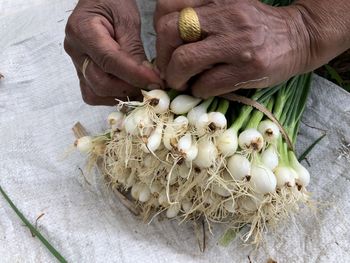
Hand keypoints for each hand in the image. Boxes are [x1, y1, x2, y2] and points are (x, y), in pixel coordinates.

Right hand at [64, 0, 161, 104]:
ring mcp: (76, 65)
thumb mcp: (128, 19)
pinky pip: (94, 94)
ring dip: (122, 94)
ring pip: (96, 94)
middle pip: (100, 83)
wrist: (99, 1)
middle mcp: (75, 51)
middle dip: (130, 88)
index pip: (109, 60)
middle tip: (152, 86)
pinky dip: (113, 95)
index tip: (155, 82)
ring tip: (141, 86)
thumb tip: (148, 79)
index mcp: (82, 30)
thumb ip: (135, 49)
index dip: (134, 75)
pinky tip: (128, 86)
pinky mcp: (82, 74)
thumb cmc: (112, 3)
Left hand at [154, 0, 310, 97]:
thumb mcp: (228, 9)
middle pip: (169, 31)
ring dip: (176, 78)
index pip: (168, 7)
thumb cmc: (257, 26)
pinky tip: (204, 88)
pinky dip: (198, 91)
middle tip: (170, 69)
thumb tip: (166, 47)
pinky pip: (206, 84)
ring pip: (184, 60)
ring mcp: (237, 42)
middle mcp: (225, 15)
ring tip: (183, 83)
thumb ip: (199, 19)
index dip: (158, 32)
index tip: (166, 49)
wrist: (299, 37)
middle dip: (163, 57)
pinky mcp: (247, 68)